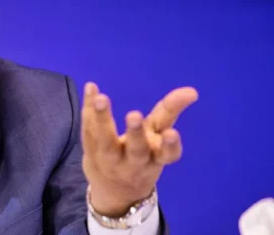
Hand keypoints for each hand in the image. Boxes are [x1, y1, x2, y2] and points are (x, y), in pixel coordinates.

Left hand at [81, 82, 197, 215]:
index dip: (170, 145)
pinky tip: (91, 88)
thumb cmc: (143, 156)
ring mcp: (111, 158)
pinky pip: (88, 129)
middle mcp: (134, 161)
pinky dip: (88, 108)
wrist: (115, 191)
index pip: (168, 153)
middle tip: (133, 115)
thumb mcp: (159, 139)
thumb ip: (170, 113)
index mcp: (157, 158)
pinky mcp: (91, 151)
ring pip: (106, 140)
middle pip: (136, 149)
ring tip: (102, 99)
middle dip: (135, 133)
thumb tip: (191, 91)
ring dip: (103, 119)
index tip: (172, 134)